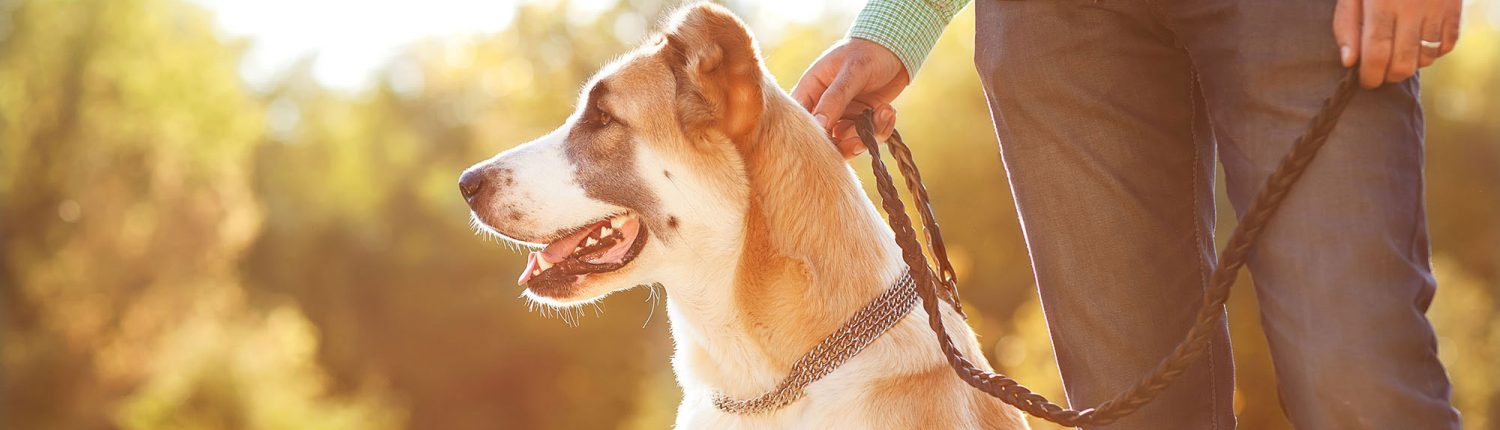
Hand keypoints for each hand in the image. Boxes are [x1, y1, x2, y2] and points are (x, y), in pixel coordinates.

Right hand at [791, 38, 908, 158]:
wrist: (894, 48)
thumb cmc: (866, 53)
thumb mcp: (851, 71)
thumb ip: (834, 98)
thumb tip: (818, 125)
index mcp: (810, 91)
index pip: (800, 122)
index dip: (812, 137)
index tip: (833, 137)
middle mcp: (822, 108)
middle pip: (823, 140)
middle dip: (845, 143)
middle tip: (862, 139)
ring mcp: (841, 116)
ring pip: (847, 142)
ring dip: (868, 133)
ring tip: (885, 112)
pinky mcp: (860, 121)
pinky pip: (866, 137)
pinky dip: (880, 129)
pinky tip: (888, 111)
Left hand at [1334, 0, 1461, 88]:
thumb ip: (1346, 25)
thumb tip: (1349, 61)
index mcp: (1382, 3)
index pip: (1376, 54)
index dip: (1370, 75)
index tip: (1365, 81)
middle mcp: (1412, 9)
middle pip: (1403, 63)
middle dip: (1388, 76)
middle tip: (1379, 73)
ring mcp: (1437, 9)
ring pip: (1426, 58)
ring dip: (1410, 64)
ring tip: (1397, 53)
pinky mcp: (1455, 8)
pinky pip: (1447, 46)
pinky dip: (1433, 53)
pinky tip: (1418, 43)